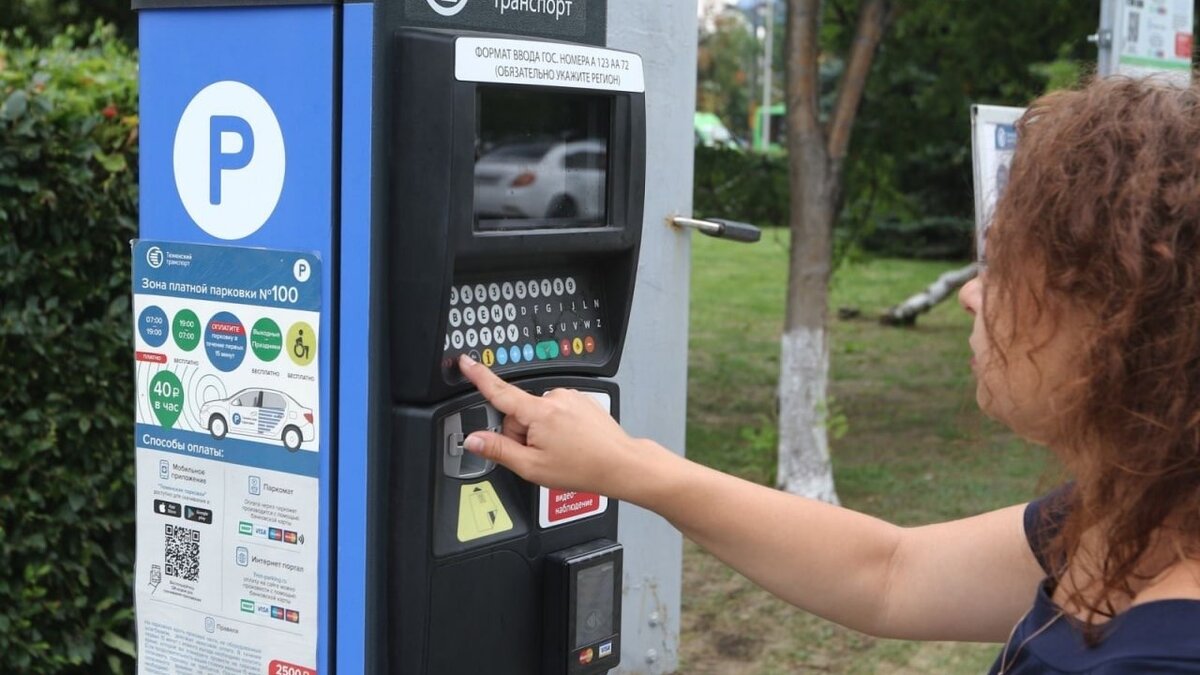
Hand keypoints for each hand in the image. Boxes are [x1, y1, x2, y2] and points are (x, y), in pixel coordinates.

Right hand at [457, 354, 645, 497]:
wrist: (620, 464)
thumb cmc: (583, 467)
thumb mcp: (532, 466)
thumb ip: (498, 450)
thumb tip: (473, 440)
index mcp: (539, 412)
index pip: (499, 390)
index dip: (478, 375)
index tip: (465, 361)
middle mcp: (555, 397)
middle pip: (520, 413)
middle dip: (522, 434)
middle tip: (540, 455)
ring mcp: (571, 397)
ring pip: (538, 414)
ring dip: (541, 432)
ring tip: (560, 451)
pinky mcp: (582, 401)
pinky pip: (557, 412)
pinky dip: (558, 427)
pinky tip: (570, 443)